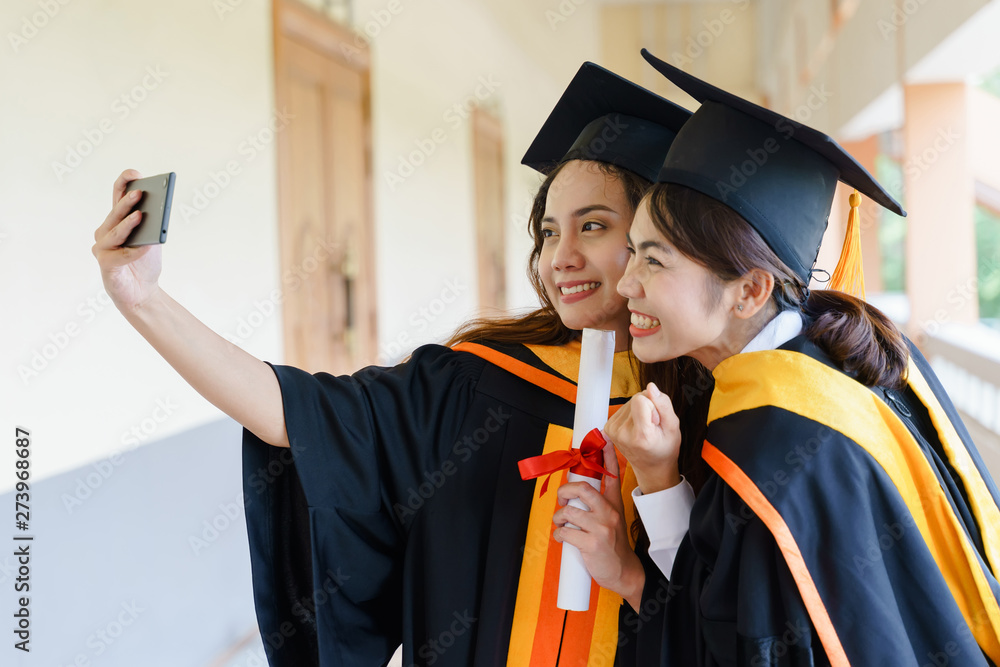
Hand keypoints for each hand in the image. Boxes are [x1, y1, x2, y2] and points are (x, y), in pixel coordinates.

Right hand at [92, 169, 162, 313]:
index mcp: (116, 222)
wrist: (142, 292)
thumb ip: (151, 226)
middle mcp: (105, 232)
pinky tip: (147, 246)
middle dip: (127, 202)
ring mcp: (102, 249)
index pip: (117, 197)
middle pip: (115, 214)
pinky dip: (134, 252)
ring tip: (141, 216)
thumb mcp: (151, 240)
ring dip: (128, 225)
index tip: (135, 173)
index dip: (123, 184)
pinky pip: (120, 256)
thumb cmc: (144, 263)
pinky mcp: (106, 266)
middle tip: (140, 192)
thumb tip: (157, 212)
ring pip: (115, 234)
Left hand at [552, 442, 643, 609]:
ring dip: (559, 517)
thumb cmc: (613, 544)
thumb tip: (575, 490)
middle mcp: (609, 513)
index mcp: (614, 504)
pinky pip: (565, 532)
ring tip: (562, 523)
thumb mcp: (612, 519)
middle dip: (565, 490)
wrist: (624, 571)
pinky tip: (563, 538)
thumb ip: (599, 503)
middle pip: (583, 489)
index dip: (607, 456)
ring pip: (569, 511)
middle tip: (562, 499)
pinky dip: (559, 534)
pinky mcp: (592, 545)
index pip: (612, 475)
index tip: (604, 439)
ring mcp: (601, 528)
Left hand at [604, 382, 681, 493]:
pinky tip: (637, 427)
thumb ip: (664, 405)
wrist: (651, 467)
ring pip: (629, 402)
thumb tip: (650, 386)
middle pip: (635, 399)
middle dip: (647, 408)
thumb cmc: (665, 448)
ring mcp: (612, 431)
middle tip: (652, 426)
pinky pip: (623, 408)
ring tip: (646, 428)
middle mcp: (622, 433)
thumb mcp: (674, 427)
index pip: (640, 399)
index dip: (653, 406)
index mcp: (640, 435)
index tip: (656, 421)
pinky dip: (632, 414)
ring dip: (640, 411)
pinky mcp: (608, 427)